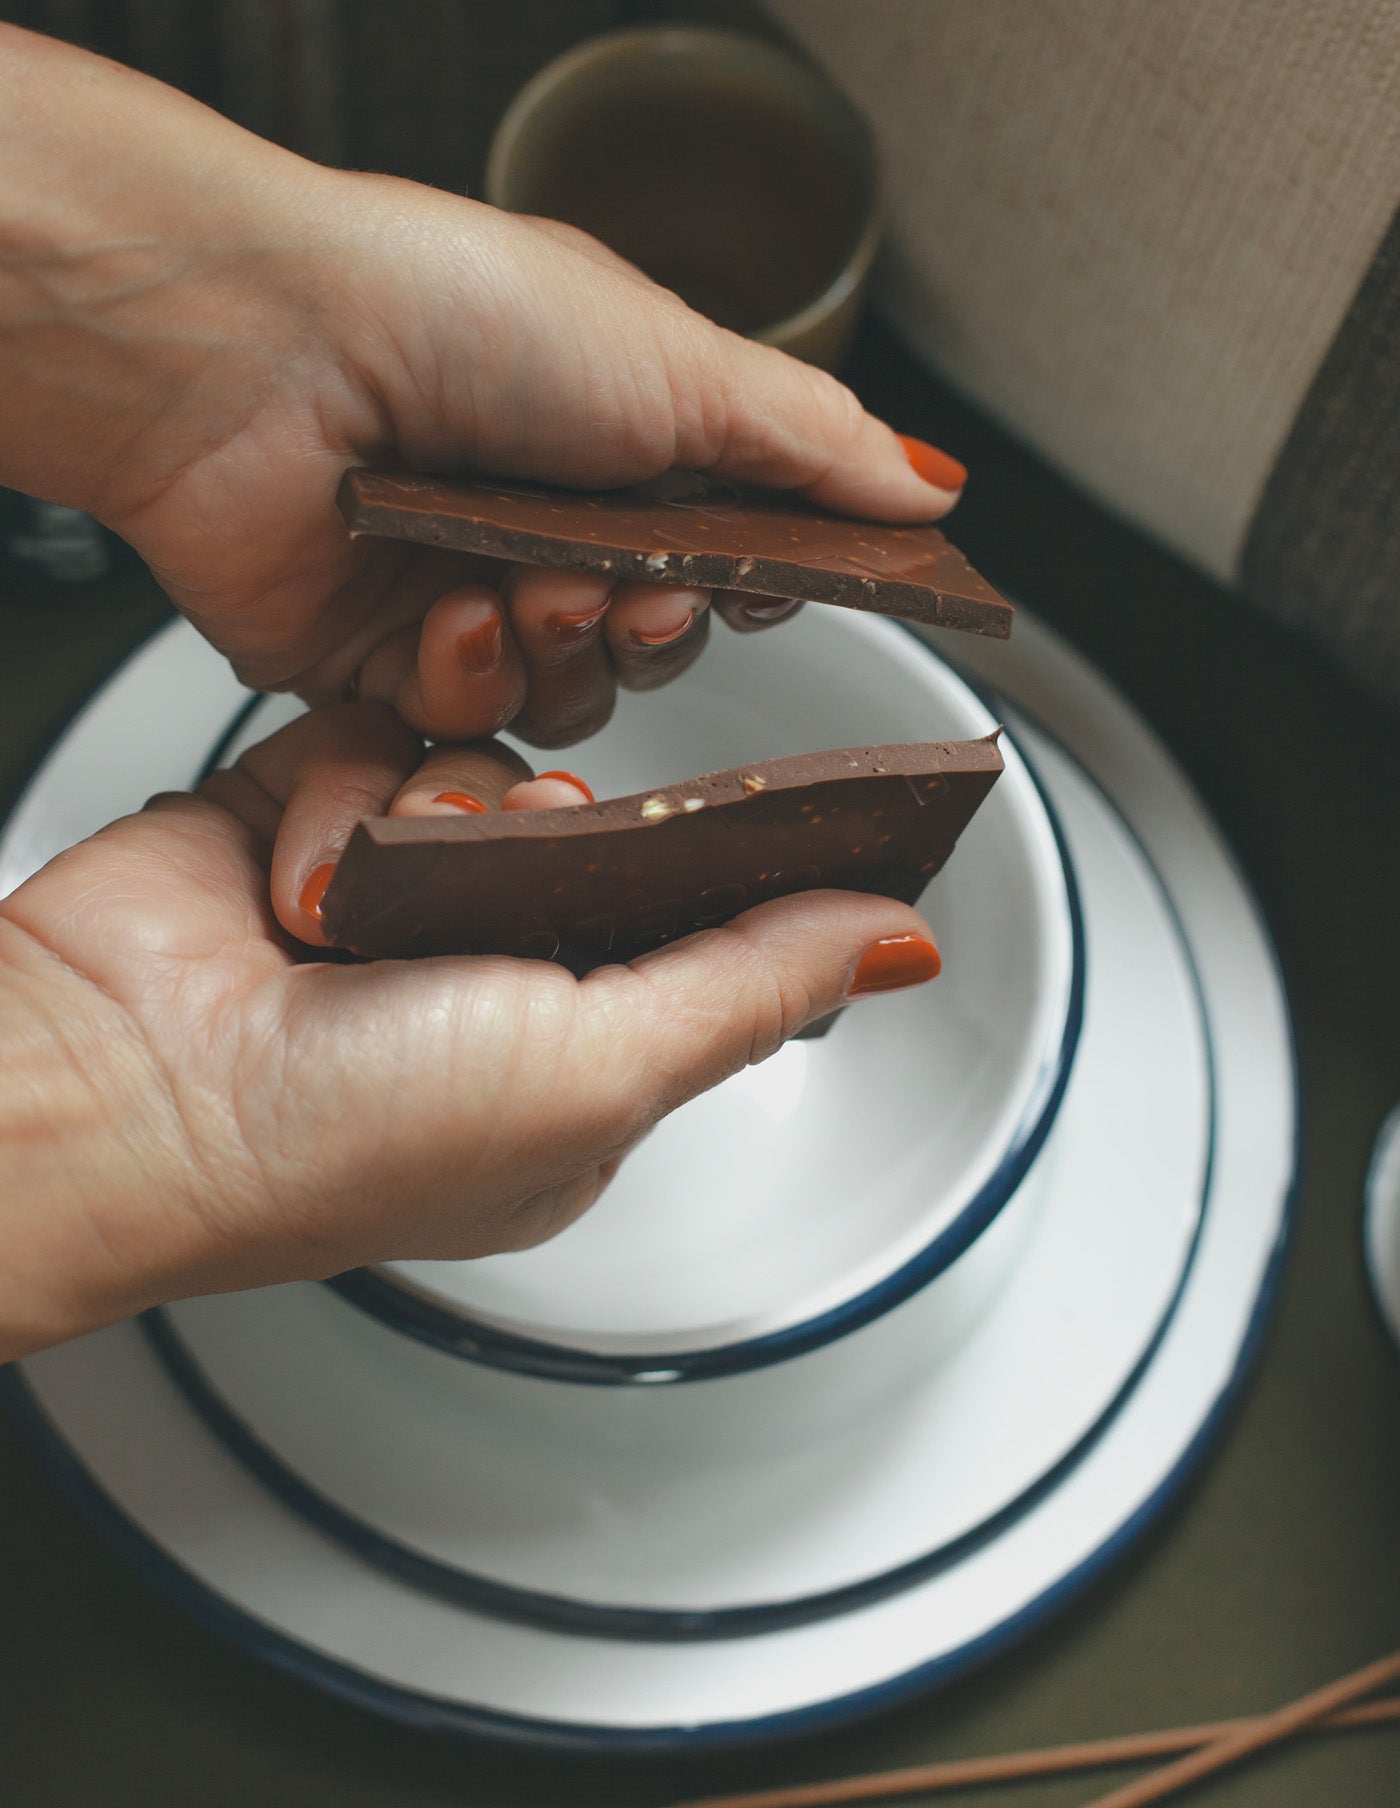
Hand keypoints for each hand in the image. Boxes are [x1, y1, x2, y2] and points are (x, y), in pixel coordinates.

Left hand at [0, 27, 966, 748]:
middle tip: (628, 577)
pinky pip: (472, 723)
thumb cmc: (457, 315)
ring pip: (574, 694)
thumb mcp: (681, 365)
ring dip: (562, 645)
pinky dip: (471, 672)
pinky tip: (447, 609)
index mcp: (620, 439)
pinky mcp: (385, 659)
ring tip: (519, 577)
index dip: (757, 587)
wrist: (261, 358)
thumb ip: (816, 445)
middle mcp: (546, 520)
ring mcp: (465, 592)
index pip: (734, 552)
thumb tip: (927, 486)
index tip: (768, 587)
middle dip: (656, 620)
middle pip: (659, 642)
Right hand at [0, 703, 940, 1358]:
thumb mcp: (602, 1070)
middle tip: (513, 859)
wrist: (115, 1081)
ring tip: (387, 883)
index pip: (709, 936)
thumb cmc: (341, 1134)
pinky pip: (399, 729)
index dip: (745, 867)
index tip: (786, 796)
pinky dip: (365, 776)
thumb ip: (754, 985)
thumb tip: (901, 948)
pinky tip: (317, 860)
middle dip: (571, 830)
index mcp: (583, 1064)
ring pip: (505, 763)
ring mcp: (406, 892)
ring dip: (456, 804)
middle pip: (609, 832)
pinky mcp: (321, 815)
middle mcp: (498, 974)